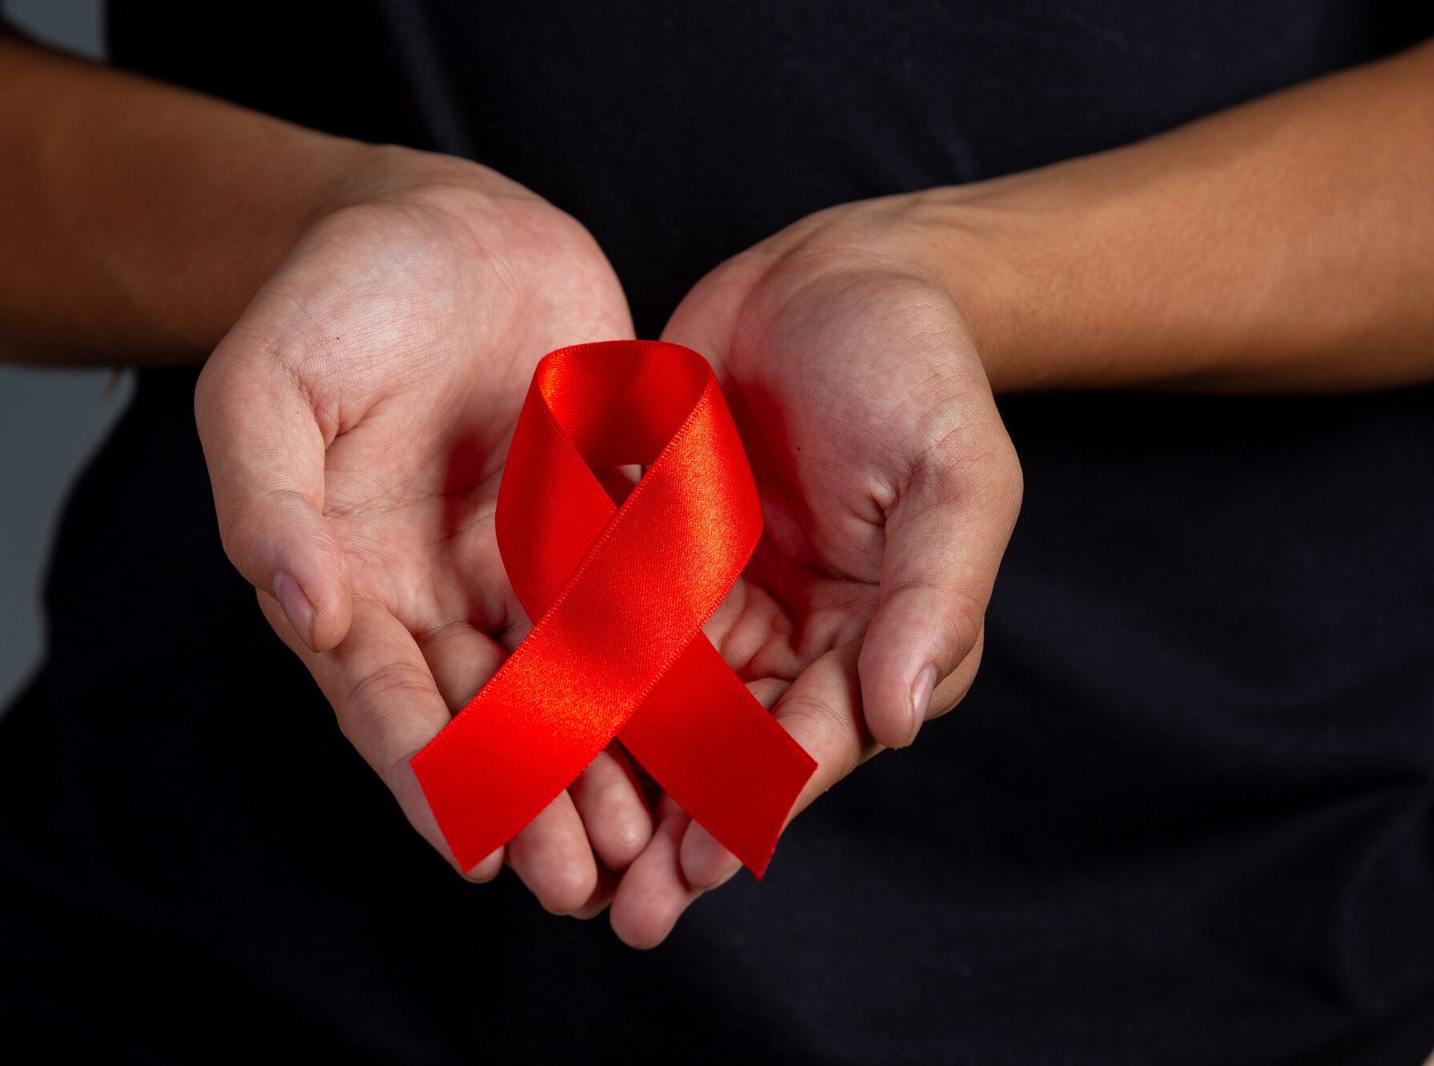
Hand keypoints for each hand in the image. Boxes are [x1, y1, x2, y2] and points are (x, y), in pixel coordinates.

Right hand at [194, 146, 653, 911]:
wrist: (438, 223)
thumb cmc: (330, 297)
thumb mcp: (266, 387)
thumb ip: (269, 502)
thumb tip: (306, 612)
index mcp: (350, 580)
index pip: (389, 699)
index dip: (431, 775)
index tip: (480, 849)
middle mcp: (439, 592)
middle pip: (487, 715)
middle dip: (532, 800)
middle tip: (580, 885)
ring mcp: (521, 561)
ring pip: (568, 682)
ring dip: (604, 764)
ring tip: (647, 844)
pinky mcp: (596, 520)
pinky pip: (635, 602)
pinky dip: (663, 668)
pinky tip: (705, 727)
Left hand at [607, 197, 1022, 944]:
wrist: (833, 272)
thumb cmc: (917, 368)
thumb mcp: (955, 475)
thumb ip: (935, 597)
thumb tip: (905, 720)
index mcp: (869, 639)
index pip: (807, 743)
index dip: (749, 812)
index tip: (694, 879)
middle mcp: (787, 636)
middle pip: (719, 749)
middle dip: (667, 829)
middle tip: (608, 912)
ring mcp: (714, 595)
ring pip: (651, 702)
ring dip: (606, 777)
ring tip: (547, 844)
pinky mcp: (651, 546)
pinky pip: (603, 617)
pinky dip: (565, 673)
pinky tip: (513, 725)